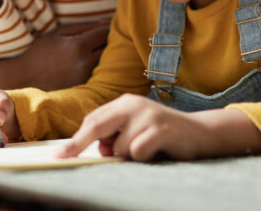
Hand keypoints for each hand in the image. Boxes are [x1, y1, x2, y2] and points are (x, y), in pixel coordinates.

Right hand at [22, 19, 110, 90]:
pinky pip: (98, 72)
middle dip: (108, 40)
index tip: (106, 24)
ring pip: (106, 61)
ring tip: (95, 48)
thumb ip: (84, 27)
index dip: (107, 27)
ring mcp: (85, 77)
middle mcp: (85, 63)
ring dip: (104, 53)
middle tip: (101, 36)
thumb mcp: (59, 33)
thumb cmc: (41, 51)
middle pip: (109, 48)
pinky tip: (88, 61)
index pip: (104, 33)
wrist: (25, 77)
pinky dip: (97, 65)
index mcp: (78, 46)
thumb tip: (106, 22)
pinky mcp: (84, 86)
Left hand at [55, 94, 260, 161]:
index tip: (60, 153)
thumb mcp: (135, 132)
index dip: (76, 138)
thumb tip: (95, 149)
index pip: (93, 120)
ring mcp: (147, 115)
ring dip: (128, 156)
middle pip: (97, 126)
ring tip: (146, 151)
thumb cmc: (162, 136)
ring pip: (119, 147)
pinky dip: (142, 158)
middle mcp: (133, 104)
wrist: (200, 134)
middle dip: (79, 144)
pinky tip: (155, 153)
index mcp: (124, 102)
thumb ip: (115, 136)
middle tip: (64, 157)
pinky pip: (137, 152)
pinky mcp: (160, 129)